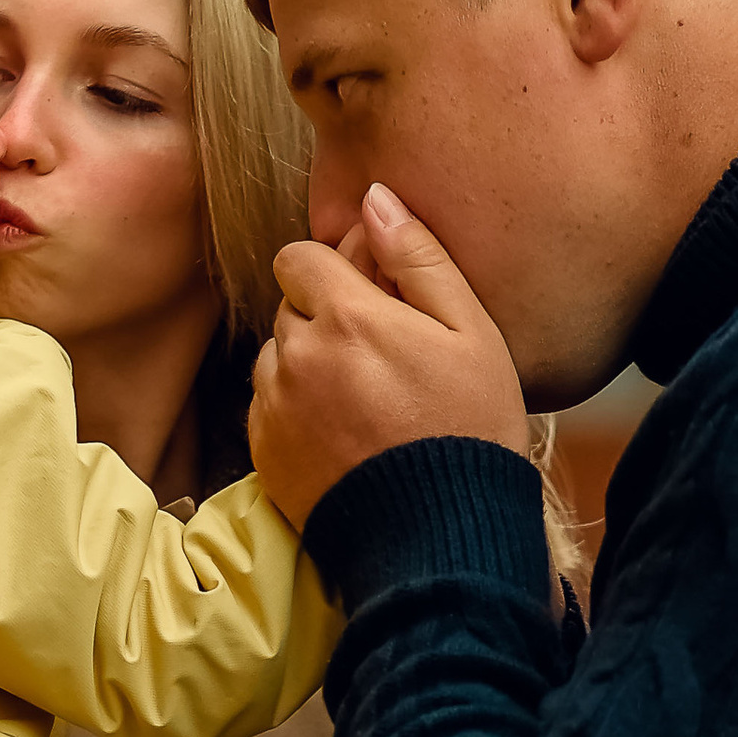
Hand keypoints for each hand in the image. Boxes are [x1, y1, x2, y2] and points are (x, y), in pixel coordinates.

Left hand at [248, 187, 528, 526]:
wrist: (440, 538)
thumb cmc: (470, 430)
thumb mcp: (471, 333)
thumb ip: (419, 257)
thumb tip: (375, 198)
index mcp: (346, 317)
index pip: (300, 257)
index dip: (335, 271)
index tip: (370, 298)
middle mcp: (297, 357)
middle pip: (289, 307)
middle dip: (326, 318)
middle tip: (382, 357)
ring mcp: (275, 408)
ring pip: (276, 358)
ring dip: (308, 365)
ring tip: (366, 402)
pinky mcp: (265, 454)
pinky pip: (267, 409)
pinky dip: (297, 412)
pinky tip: (346, 435)